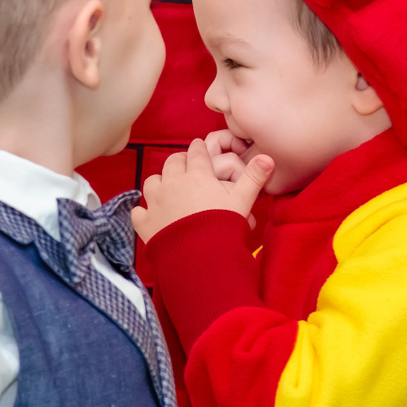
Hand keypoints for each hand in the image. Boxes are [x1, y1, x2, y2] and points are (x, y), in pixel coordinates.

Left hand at [132, 138, 272, 242]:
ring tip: (168, 189)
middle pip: (172, 162)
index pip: (196, 152)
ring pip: (152, 181)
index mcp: (197, 175)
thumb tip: (267, 157)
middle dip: (180, 161)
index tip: (200, 148)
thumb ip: (254, 177)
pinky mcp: (146, 223)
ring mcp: (156, 203)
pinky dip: (144, 211)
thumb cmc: (223, 227)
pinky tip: (151, 215)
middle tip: (186, 167)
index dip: (199, 149)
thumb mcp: (243, 200)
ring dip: (160, 183)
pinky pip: (139, 211)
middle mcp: (173, 183)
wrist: (201, 257)